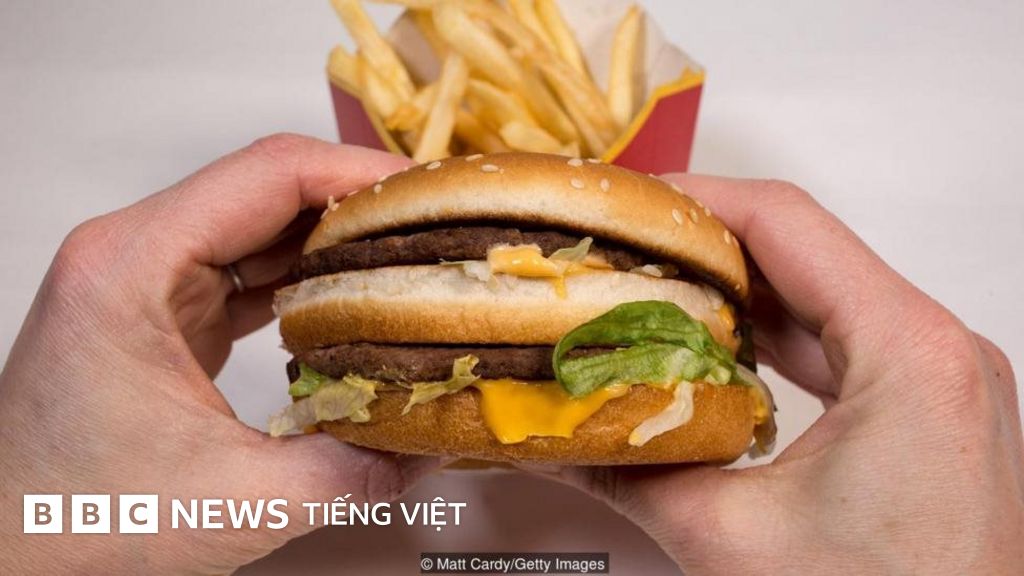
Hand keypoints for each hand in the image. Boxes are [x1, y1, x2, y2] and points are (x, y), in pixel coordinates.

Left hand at [0, 134, 436, 572]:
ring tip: (410, 262)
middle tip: (436, 231)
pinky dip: (307, 277)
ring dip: (337, 241)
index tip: (428, 196)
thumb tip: (431, 444)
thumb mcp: (236, 504)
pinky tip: (355, 301)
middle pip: (270, 188)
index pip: (269, 174)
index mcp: (133, 267)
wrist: (4, 554)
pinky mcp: (160, 310)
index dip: (360, 175)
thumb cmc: (71, 523)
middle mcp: (133, 253)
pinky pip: (248, 267)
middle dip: (361, 206)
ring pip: (262, 224)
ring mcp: (144, 278)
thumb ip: (352, 471)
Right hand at [529, 177, 1023, 572]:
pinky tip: (714, 351)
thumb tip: (560, 435)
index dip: (694, 199)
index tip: (631, 204)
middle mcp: (941, 355)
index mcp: (910, 355)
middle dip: (704, 248)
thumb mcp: (729, 540)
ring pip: (823, 297)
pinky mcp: (929, 413)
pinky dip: (774, 337)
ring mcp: (941, 382)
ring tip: (654, 294)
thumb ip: (629, 473)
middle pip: (804, 251)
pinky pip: (842, 344)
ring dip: (736, 294)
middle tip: (625, 250)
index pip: (785, 224)